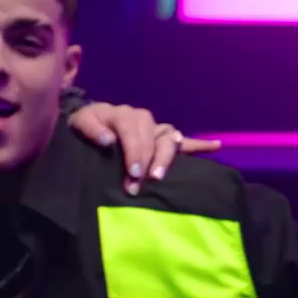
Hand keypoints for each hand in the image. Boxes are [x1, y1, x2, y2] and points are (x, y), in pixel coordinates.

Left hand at [68, 103, 221, 194]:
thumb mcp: (80, 123)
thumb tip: (109, 141)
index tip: (132, 174)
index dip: (134, 152)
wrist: (89, 122)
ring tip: (159, 176)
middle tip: (139, 184)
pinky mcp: (162, 137)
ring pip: (169, 139)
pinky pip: (184, 141)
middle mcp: (142, 118)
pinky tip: (216, 146)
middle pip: (153, 138)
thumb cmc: (84, 126)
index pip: (132, 133)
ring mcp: (155, 127)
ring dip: (166, 158)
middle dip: (147, 162)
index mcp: (122, 114)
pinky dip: (200, 144)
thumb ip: (92, 129)